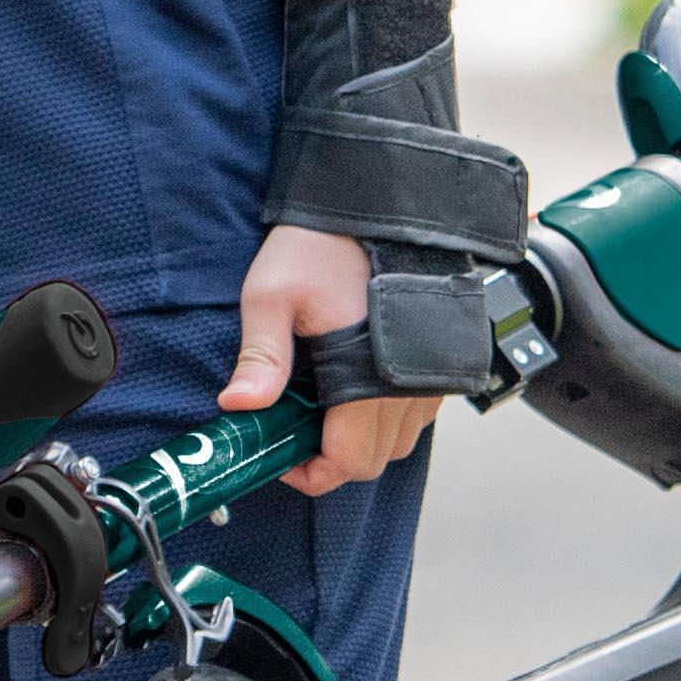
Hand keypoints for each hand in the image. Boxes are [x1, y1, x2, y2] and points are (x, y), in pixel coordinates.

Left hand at [224, 221, 440, 497]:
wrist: (381, 206)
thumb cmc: (324, 245)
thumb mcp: (273, 295)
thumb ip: (261, 356)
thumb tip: (238, 406)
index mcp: (367, 379)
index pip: (348, 461)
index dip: (311, 473)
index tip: (283, 458)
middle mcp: (410, 387)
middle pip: (374, 459)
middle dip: (333, 458)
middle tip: (296, 433)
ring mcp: (431, 376)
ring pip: (399, 440)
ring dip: (362, 438)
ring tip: (325, 407)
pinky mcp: (442, 361)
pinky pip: (417, 413)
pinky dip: (387, 416)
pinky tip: (356, 386)